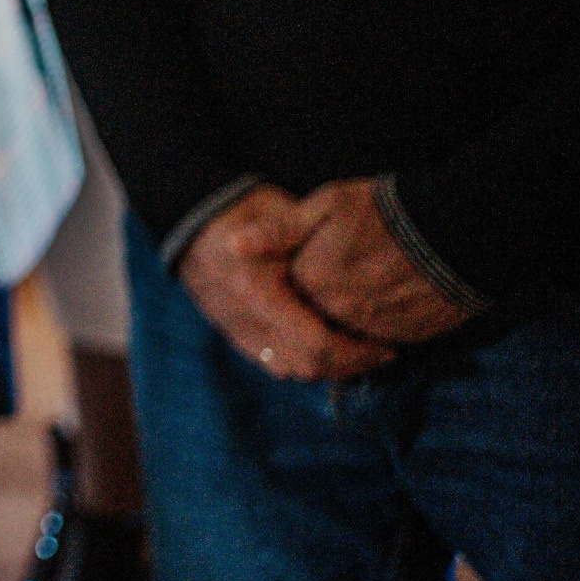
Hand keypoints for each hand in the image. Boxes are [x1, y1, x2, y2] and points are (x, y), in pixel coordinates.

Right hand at [177, 184, 394, 381]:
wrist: (191, 217)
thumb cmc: (245, 211)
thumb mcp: (285, 217)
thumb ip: (319, 247)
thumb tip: (363, 273)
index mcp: (259, 291)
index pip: (318, 344)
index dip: (358, 352)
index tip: (387, 346)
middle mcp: (245, 318)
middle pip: (308, 365)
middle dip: (350, 366)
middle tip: (380, 354)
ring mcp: (235, 328)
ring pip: (290, 369)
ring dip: (326, 368)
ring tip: (355, 354)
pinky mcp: (231, 331)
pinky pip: (271, 362)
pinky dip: (300, 363)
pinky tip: (321, 350)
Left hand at [289, 178, 475, 346]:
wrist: (459, 230)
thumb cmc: (388, 210)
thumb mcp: (328, 204)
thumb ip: (280, 230)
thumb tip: (234, 245)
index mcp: (311, 279)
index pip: (283, 295)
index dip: (293, 279)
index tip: (308, 262)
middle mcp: (337, 312)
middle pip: (312, 320)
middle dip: (314, 308)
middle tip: (337, 280)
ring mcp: (372, 329)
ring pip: (344, 337)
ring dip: (345, 323)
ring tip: (364, 289)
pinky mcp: (405, 339)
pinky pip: (378, 343)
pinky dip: (376, 332)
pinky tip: (387, 303)